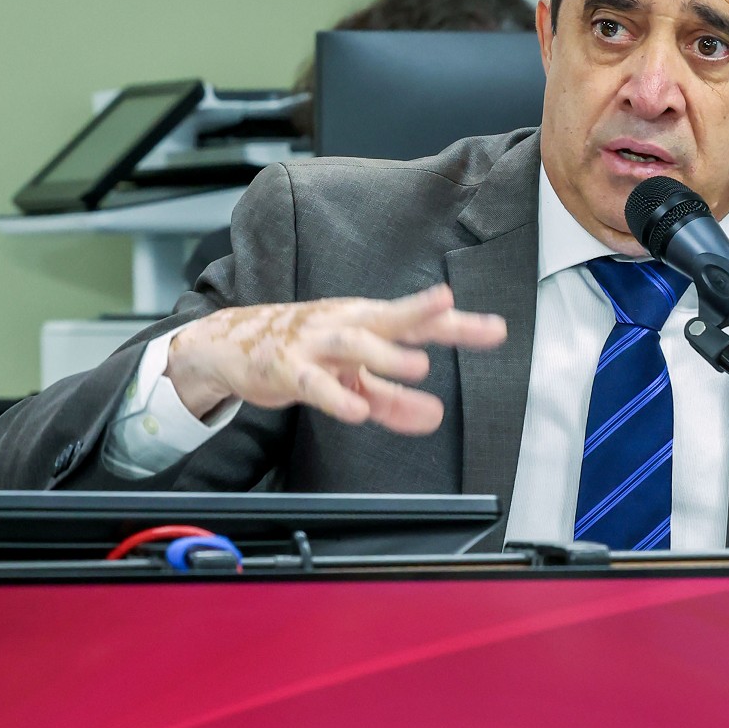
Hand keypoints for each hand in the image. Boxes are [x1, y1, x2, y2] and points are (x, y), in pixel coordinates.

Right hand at [166, 284, 506, 434]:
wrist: (232, 345)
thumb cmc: (301, 353)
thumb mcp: (352, 380)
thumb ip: (393, 400)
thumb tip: (434, 417)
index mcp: (366, 321)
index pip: (418, 322)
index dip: (457, 325)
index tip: (497, 330)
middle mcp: (345, 324)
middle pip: (389, 316)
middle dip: (423, 313)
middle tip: (453, 310)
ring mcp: (314, 343)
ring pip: (353, 342)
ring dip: (386, 354)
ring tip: (419, 367)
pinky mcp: (286, 368)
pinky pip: (314, 383)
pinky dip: (336, 397)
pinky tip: (357, 413)